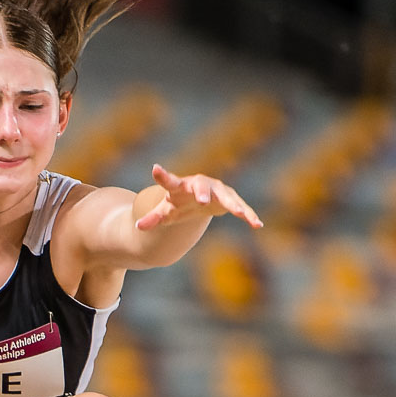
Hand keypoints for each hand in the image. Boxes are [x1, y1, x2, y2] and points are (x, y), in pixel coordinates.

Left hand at [135, 163, 263, 231]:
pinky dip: (248, 214)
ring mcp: (217, 190)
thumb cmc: (178, 204)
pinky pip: (240, 207)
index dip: (162, 176)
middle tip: (202, 200)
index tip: (155, 169)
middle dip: (202, 192)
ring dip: (233, 204)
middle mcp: (200, 185)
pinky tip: (258, 224)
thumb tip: (138, 227)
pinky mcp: (230, 199)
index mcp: (180, 187)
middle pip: (201, 186)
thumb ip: (153, 218)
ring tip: (239, 213)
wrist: (197, 199)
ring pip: (226, 196)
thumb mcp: (165, 212)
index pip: (169, 181)